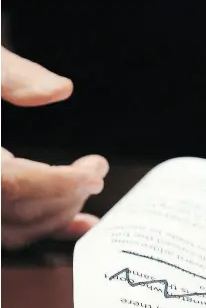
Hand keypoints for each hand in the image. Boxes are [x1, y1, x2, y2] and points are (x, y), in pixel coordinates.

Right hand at [1, 47, 108, 248]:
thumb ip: (11, 75)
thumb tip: (60, 89)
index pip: (9, 183)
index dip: (58, 183)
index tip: (94, 172)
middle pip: (16, 212)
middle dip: (68, 195)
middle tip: (95, 172)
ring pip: (14, 231)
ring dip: (60, 212)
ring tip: (84, 186)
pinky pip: (10, 232)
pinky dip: (46, 227)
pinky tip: (78, 221)